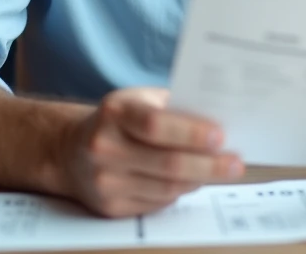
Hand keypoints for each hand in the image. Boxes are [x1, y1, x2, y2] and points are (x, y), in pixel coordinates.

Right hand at [61, 87, 244, 216]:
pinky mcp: (110, 207)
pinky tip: (194, 181)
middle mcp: (104, 148)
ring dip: (199, 180)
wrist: (70, 151)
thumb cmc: (118, 119)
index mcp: (115, 113)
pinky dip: (181, 192)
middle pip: (167, 164)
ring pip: (166, 188)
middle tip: (235, 164)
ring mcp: (105, 181)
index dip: (191, 132)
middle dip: (209, 165)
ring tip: (222, 171)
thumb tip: (217, 118)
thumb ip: (172, 107)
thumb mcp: (137, 99)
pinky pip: (157, 203)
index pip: (155, 125)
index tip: (221, 136)